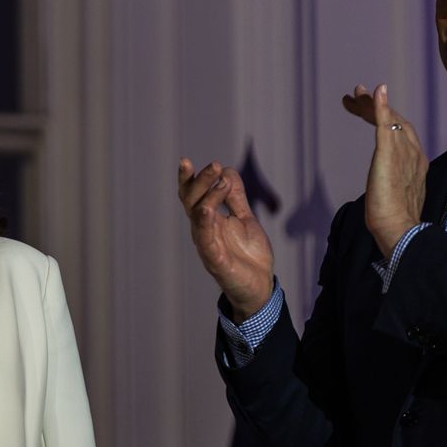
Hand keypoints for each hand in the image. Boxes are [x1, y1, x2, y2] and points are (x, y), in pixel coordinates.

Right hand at [177, 158, 275, 320]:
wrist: (260, 286)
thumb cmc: (249, 255)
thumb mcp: (245, 219)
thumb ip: (235, 198)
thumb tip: (228, 171)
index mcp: (209, 220)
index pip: (193, 196)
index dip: (188, 179)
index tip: (186, 160)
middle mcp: (203, 230)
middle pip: (192, 201)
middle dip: (200, 181)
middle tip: (214, 165)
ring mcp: (207, 245)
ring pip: (198, 216)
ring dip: (207, 196)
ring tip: (220, 181)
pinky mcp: (215, 260)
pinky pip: (206, 240)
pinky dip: (205, 224)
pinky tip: (208, 210)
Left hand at [340, 83, 426, 255]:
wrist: (398, 229)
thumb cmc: (394, 220)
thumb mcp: (395, 193)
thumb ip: (393, 181)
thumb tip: (385, 183)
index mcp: (416, 161)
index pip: (400, 131)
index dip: (384, 116)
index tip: (366, 108)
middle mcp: (413, 152)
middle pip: (394, 120)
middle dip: (374, 106)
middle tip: (356, 93)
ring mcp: (402, 152)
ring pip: (387, 119)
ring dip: (370, 103)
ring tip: (355, 93)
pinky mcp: (389, 155)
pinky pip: (385, 126)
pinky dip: (380, 107)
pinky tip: (374, 93)